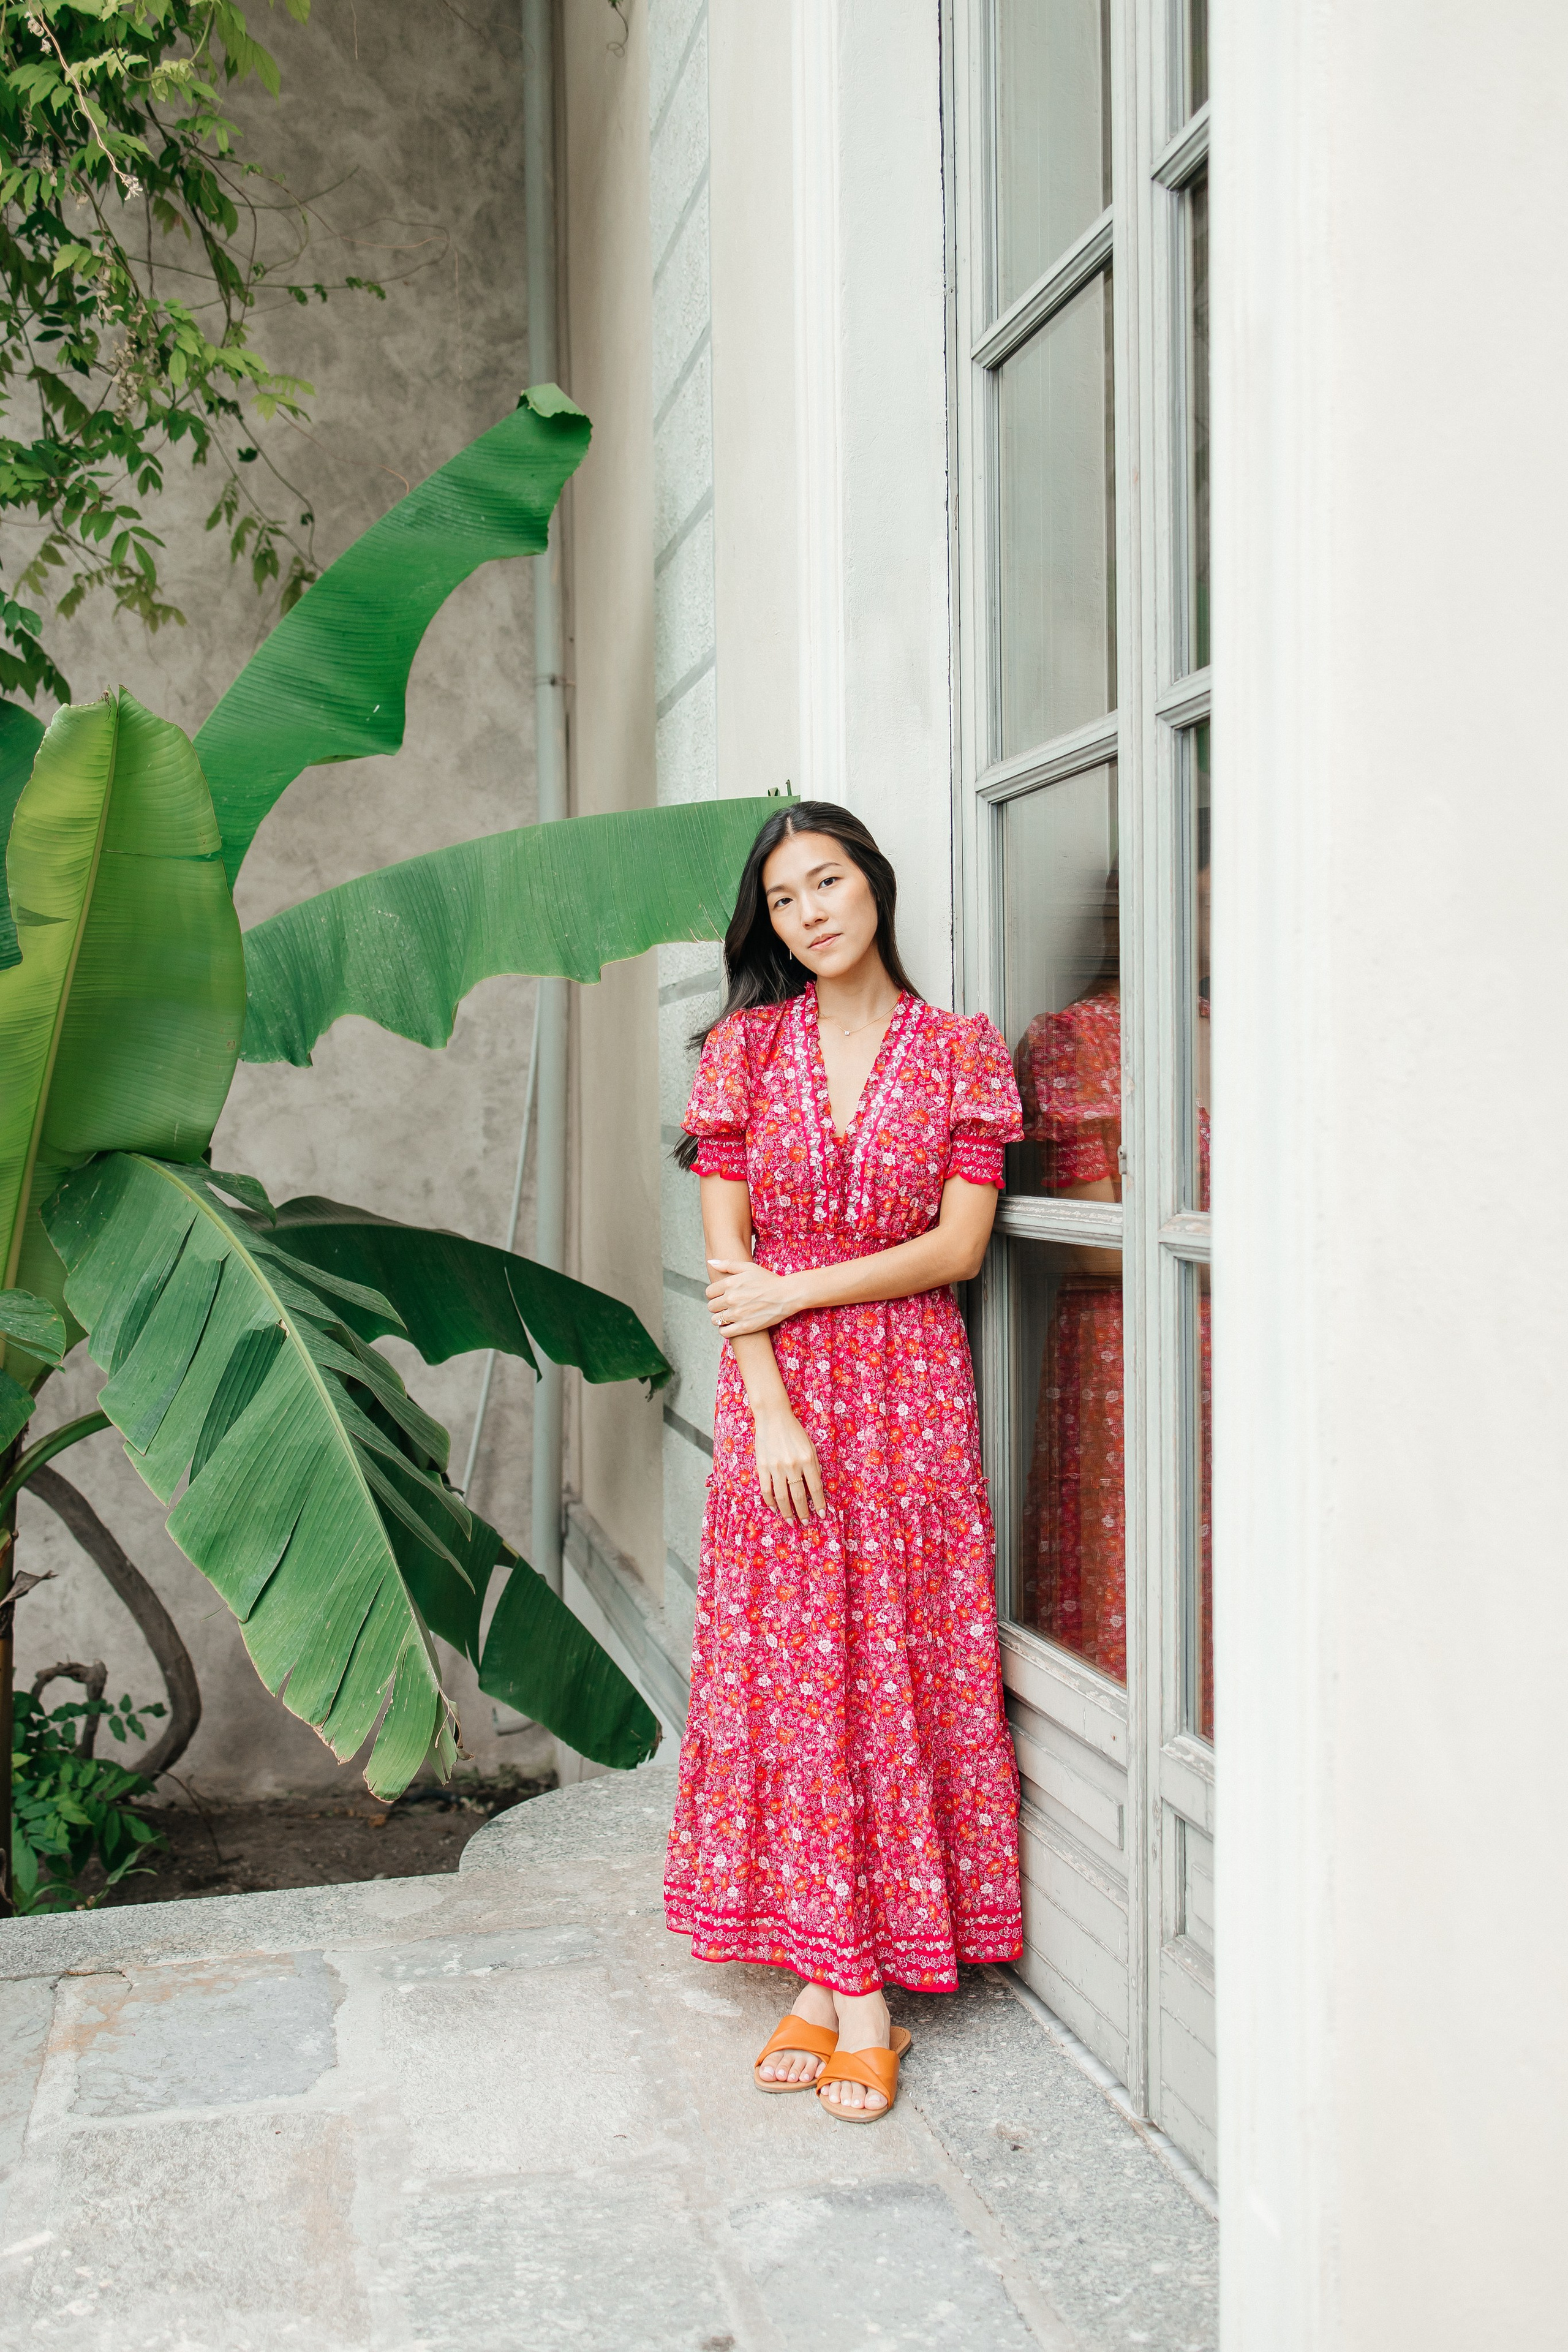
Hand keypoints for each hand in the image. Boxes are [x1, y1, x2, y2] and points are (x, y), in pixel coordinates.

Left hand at [707, 1257, 800, 1337]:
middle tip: (726, 1306)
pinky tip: (731, 1326)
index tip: (721, 1296)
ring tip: (729, 1316)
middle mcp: (731, 1298)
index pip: (709, 1292)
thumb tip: (711, 1263)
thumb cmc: (768, 1280)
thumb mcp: (749, 1267)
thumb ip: (728, 1264)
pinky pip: (724, 1332)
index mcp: (730, 1283)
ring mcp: (737, 1314)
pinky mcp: (745, 1327)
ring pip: (716, 1320)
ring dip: (720, 1319)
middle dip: (717, 1306)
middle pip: (711, 1306)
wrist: (786, 1295)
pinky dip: (725, 1330)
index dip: (715, 1294)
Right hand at [752, 1404, 825, 1523]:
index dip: (819, 1503)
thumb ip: (814, 1466)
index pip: (815, 1488)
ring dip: (787, 1512)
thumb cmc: (794, 1431)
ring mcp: (776, 1467)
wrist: (773, 1416)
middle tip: (806, 1523)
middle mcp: (793, 1465)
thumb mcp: (810, 1445)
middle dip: (803, 1512)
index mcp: (807, 1459)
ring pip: (782, 1497)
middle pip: (799, 1496)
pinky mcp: (763, 1466)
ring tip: (790, 1521)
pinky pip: (766, 1489)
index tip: (821, 1514)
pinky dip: (770, 1502)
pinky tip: (774, 1508)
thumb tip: (815, 1487)